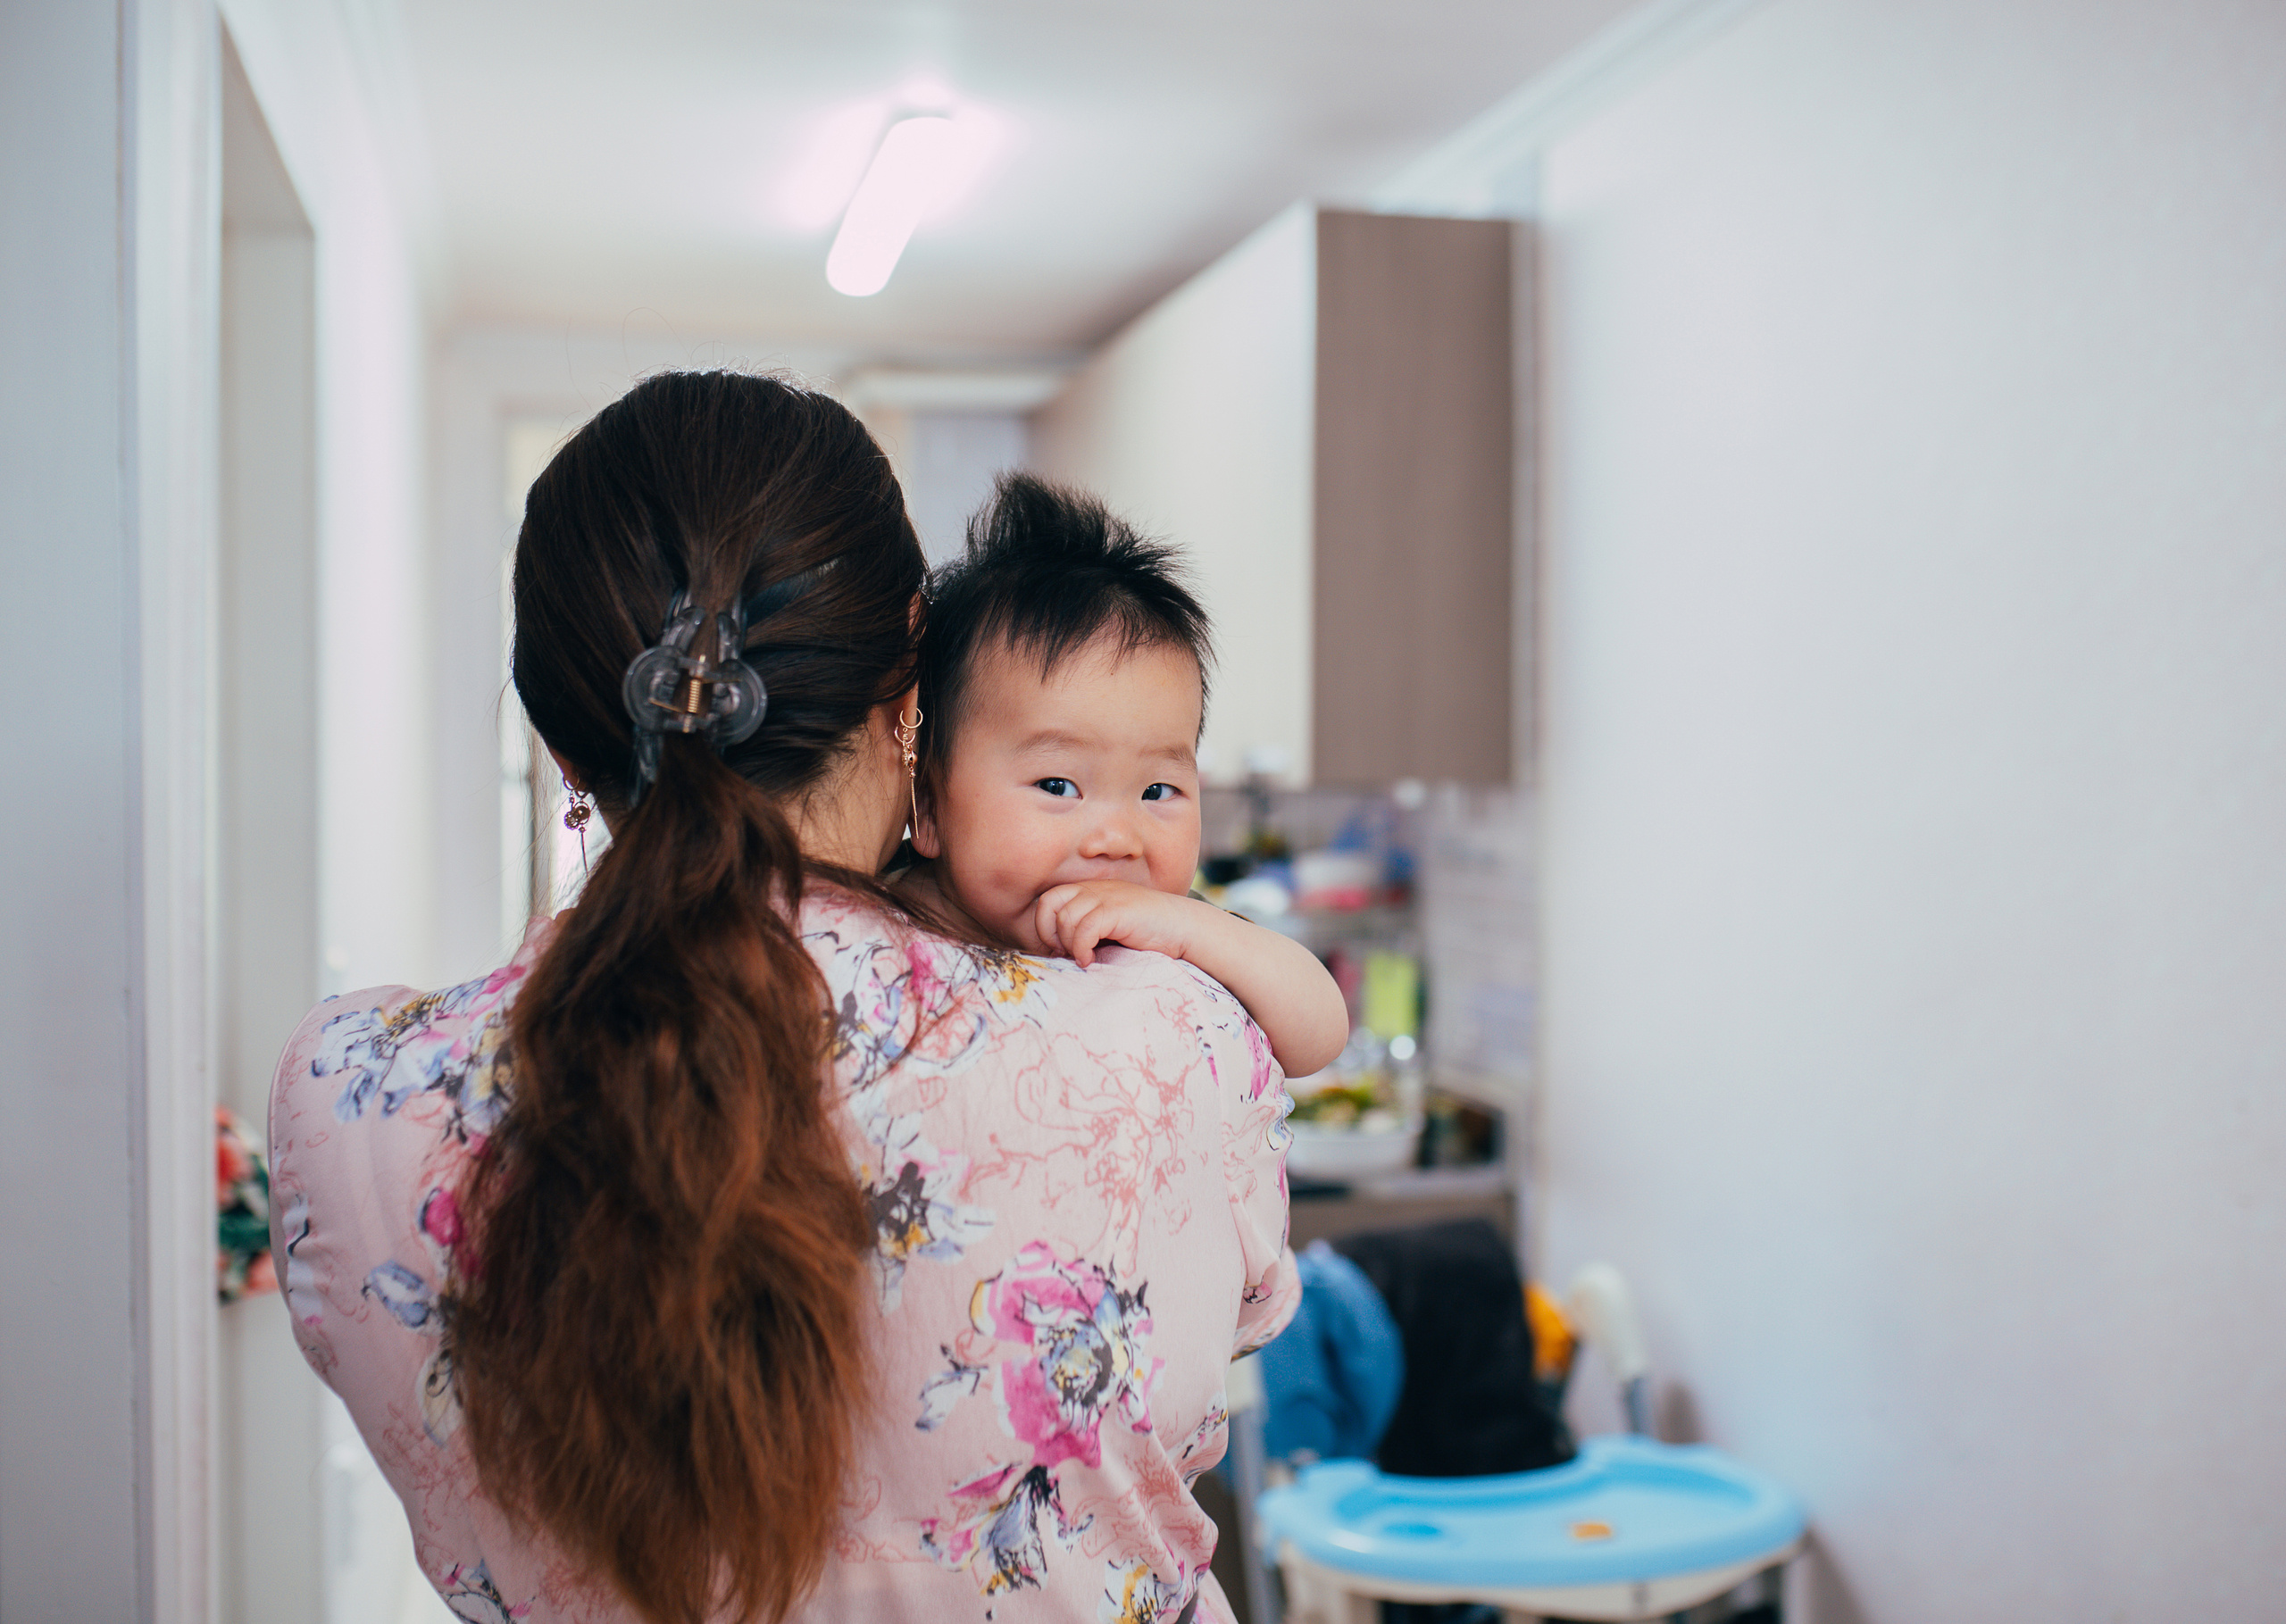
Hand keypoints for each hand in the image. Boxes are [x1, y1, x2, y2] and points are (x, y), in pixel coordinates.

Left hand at [1032, 880, 1207, 967]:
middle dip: (1049, 932)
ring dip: (1069, 944)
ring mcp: (1107, 897)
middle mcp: (1095, 889)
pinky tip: (1091, 960)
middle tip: (1065, 953)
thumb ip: (1085, 932)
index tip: (1058, 949)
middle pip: (1049, 903)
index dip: (1044, 926)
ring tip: (1085, 958)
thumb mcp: (1109, 930)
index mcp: (1090, 891)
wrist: (1184, 929)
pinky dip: (1082, 948)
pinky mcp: (1118, 910)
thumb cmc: (1147, 935)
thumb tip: (1055, 953)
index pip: (1048, 899)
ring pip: (1066, 917)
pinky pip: (1085, 928)